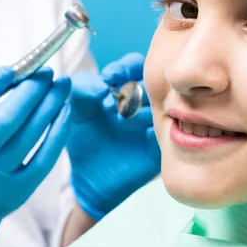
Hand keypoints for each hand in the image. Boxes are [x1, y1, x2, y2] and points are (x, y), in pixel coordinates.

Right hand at [0, 67, 71, 246]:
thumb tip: (14, 73)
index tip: (12, 70)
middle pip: (5, 120)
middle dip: (32, 90)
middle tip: (48, 73)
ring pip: (29, 136)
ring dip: (51, 105)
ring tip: (62, 86)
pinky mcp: (16, 193)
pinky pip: (45, 158)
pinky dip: (58, 131)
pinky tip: (65, 112)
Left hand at [67, 53, 160, 220]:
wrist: (88, 181)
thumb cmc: (83, 142)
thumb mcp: (74, 110)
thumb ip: (81, 88)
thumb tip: (102, 85)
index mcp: (126, 89)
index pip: (136, 65)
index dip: (126, 67)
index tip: (109, 79)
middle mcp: (146, 104)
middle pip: (157, 81)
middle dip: (140, 86)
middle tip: (121, 99)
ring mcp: (157, 124)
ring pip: (168, 104)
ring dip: (150, 108)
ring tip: (127, 120)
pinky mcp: (162, 146)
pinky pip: (172, 133)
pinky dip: (159, 130)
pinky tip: (143, 135)